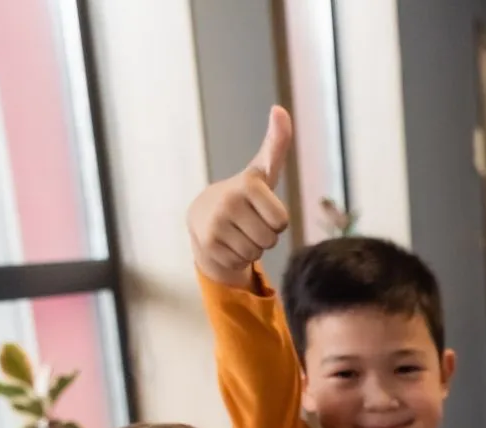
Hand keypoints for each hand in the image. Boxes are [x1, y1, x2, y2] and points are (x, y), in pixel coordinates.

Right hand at [187, 106, 292, 287]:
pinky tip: (227, 242)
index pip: (282, 221)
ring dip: (252, 246)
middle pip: (270, 239)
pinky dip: (237, 256)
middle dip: (265, 235)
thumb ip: (278, 143)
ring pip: (255, 252)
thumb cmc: (245, 193)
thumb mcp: (263, 170)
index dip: (276, 219)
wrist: (203, 216)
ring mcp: (215, 226)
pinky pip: (239, 261)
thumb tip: (280, 109)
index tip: (261, 207)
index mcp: (247, 184)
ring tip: (238, 231)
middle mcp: (228, 203)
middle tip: (250, 221)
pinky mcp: (206, 247)